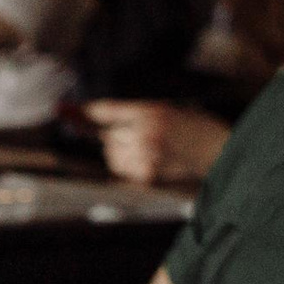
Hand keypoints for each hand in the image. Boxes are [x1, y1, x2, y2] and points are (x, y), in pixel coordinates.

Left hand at [84, 100, 230, 186]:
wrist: (222, 150)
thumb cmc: (195, 129)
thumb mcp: (167, 111)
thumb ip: (133, 115)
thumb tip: (92, 121)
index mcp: (152, 111)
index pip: (107, 110)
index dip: (83, 111)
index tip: (61, 109)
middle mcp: (146, 131)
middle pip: (107, 135)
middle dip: (114, 136)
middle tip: (140, 137)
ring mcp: (146, 154)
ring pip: (111, 153)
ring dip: (120, 152)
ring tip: (150, 149)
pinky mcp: (147, 174)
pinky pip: (122, 169)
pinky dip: (128, 165)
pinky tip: (151, 160)